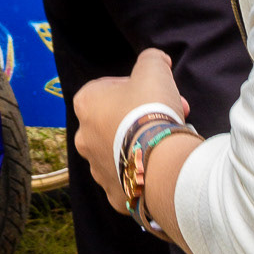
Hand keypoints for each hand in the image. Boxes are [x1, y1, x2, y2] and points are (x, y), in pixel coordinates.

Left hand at [74, 49, 188, 210]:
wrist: (160, 161)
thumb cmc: (150, 110)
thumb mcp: (153, 69)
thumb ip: (151, 59)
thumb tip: (155, 60)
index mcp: (86, 105)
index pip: (106, 89)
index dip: (133, 87)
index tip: (154, 92)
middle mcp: (84, 138)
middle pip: (115, 120)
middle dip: (141, 115)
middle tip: (168, 114)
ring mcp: (97, 168)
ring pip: (120, 150)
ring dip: (140, 143)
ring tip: (168, 141)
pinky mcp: (114, 193)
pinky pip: (129, 177)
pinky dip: (143, 170)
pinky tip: (162, 164)